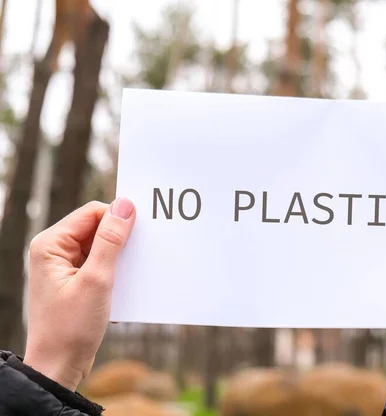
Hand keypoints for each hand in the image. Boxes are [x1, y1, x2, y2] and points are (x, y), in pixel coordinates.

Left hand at [24, 199, 135, 390]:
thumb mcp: (97, 280)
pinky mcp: (75, 280)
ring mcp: (64, 266)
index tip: (143, 232)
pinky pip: (101, 264)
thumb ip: (111, 240)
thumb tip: (125, 205)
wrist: (60, 367)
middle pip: (97, 228)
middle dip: (120, 240)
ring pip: (102, 246)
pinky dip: (115, 273)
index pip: (92, 213)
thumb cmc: (71, 327)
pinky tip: (120, 291)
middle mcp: (54, 250)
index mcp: (50, 244)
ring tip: (128, 277)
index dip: (118, 218)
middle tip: (139, 256)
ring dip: (119, 259)